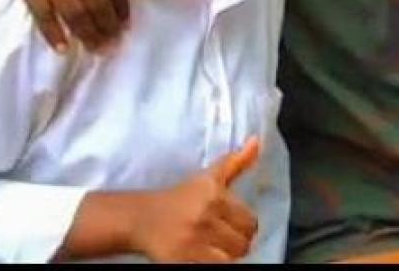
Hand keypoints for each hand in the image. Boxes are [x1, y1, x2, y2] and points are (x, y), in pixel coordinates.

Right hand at [0, 0, 147, 52]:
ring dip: (87, 35)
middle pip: (96, 4)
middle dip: (107, 29)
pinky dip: (53, 33)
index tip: (126, 26)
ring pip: (73, 12)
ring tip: (96, 49)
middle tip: (114, 45)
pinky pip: (41, 13)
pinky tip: (64, 47)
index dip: (122, 9)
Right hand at [131, 138, 260, 262]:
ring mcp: (194, 238)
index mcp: (214, 194)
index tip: (231, 224)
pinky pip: (215, 266)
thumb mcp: (208, 177)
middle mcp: (205, 214)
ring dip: (225, 255)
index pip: (250, 222)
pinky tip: (204, 254)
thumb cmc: (180, 198)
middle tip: (222, 238)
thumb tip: (257, 141)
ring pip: (231, 258)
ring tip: (213, 247)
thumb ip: (236, 162)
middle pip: (243, 243)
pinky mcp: (183, 258)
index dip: (244, 226)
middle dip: (236, 242)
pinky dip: (213, 262)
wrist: (142, 218)